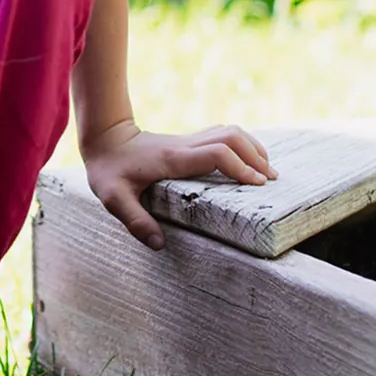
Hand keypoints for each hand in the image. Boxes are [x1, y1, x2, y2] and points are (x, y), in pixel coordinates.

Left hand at [81, 119, 276, 250]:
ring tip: (267, 171)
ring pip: (229, 131)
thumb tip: (160, 245)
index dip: (240, 166)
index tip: (258, 184)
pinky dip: (241, 145)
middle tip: (271, 180)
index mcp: (172, 159)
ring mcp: (187, 140)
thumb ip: (135, 221)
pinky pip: (222, 135)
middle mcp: (185, 145)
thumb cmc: (108, 170)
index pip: (215, 153)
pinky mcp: (188, 141)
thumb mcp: (113, 198)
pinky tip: (248, 161)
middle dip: (255, 155)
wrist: (104, 138)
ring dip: (252, 147)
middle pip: (230, 136)